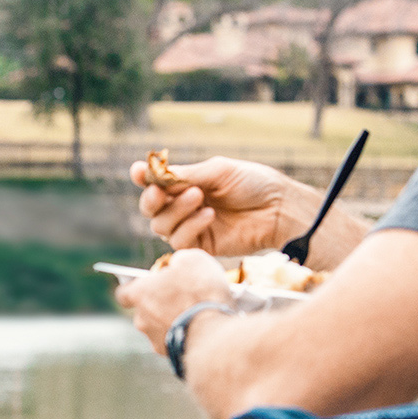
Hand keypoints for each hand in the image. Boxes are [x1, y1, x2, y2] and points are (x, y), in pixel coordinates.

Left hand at [114, 248, 232, 354]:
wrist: (215, 333)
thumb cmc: (201, 293)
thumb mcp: (192, 260)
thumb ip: (179, 261)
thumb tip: (178, 265)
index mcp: (140, 294)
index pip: (124, 293)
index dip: (135, 287)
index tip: (147, 284)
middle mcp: (142, 320)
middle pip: (145, 310)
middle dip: (160, 303)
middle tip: (182, 296)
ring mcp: (155, 340)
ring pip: (160, 327)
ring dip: (174, 320)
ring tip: (198, 313)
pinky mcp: (171, 355)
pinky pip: (176, 341)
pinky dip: (185, 335)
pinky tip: (203, 328)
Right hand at [131, 155, 316, 256]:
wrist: (279, 208)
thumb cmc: (253, 184)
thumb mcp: (217, 171)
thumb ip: (184, 175)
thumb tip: (151, 174)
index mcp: (187, 183)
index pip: (155, 183)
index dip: (143, 178)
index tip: (138, 171)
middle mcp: (184, 206)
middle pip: (150, 209)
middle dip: (151, 199)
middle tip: (160, 191)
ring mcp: (191, 227)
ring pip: (160, 226)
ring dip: (176, 210)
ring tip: (199, 197)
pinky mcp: (201, 246)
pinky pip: (179, 241)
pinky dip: (190, 226)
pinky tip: (209, 215)